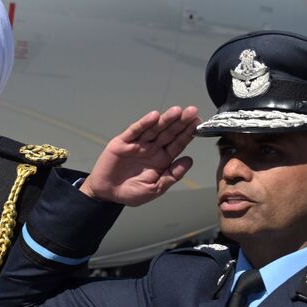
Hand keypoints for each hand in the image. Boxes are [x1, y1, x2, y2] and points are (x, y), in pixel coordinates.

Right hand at [79, 106, 198, 206]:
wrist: (106, 194)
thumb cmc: (131, 193)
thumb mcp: (156, 188)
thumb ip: (172, 175)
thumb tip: (189, 160)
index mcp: (162, 159)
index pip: (178, 143)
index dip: (188, 133)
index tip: (199, 123)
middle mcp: (152, 149)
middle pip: (169, 133)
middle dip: (180, 122)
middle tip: (192, 112)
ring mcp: (138, 144)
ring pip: (154, 129)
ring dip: (165, 120)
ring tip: (177, 111)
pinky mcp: (123, 142)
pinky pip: (135, 131)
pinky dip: (144, 123)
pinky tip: (154, 116)